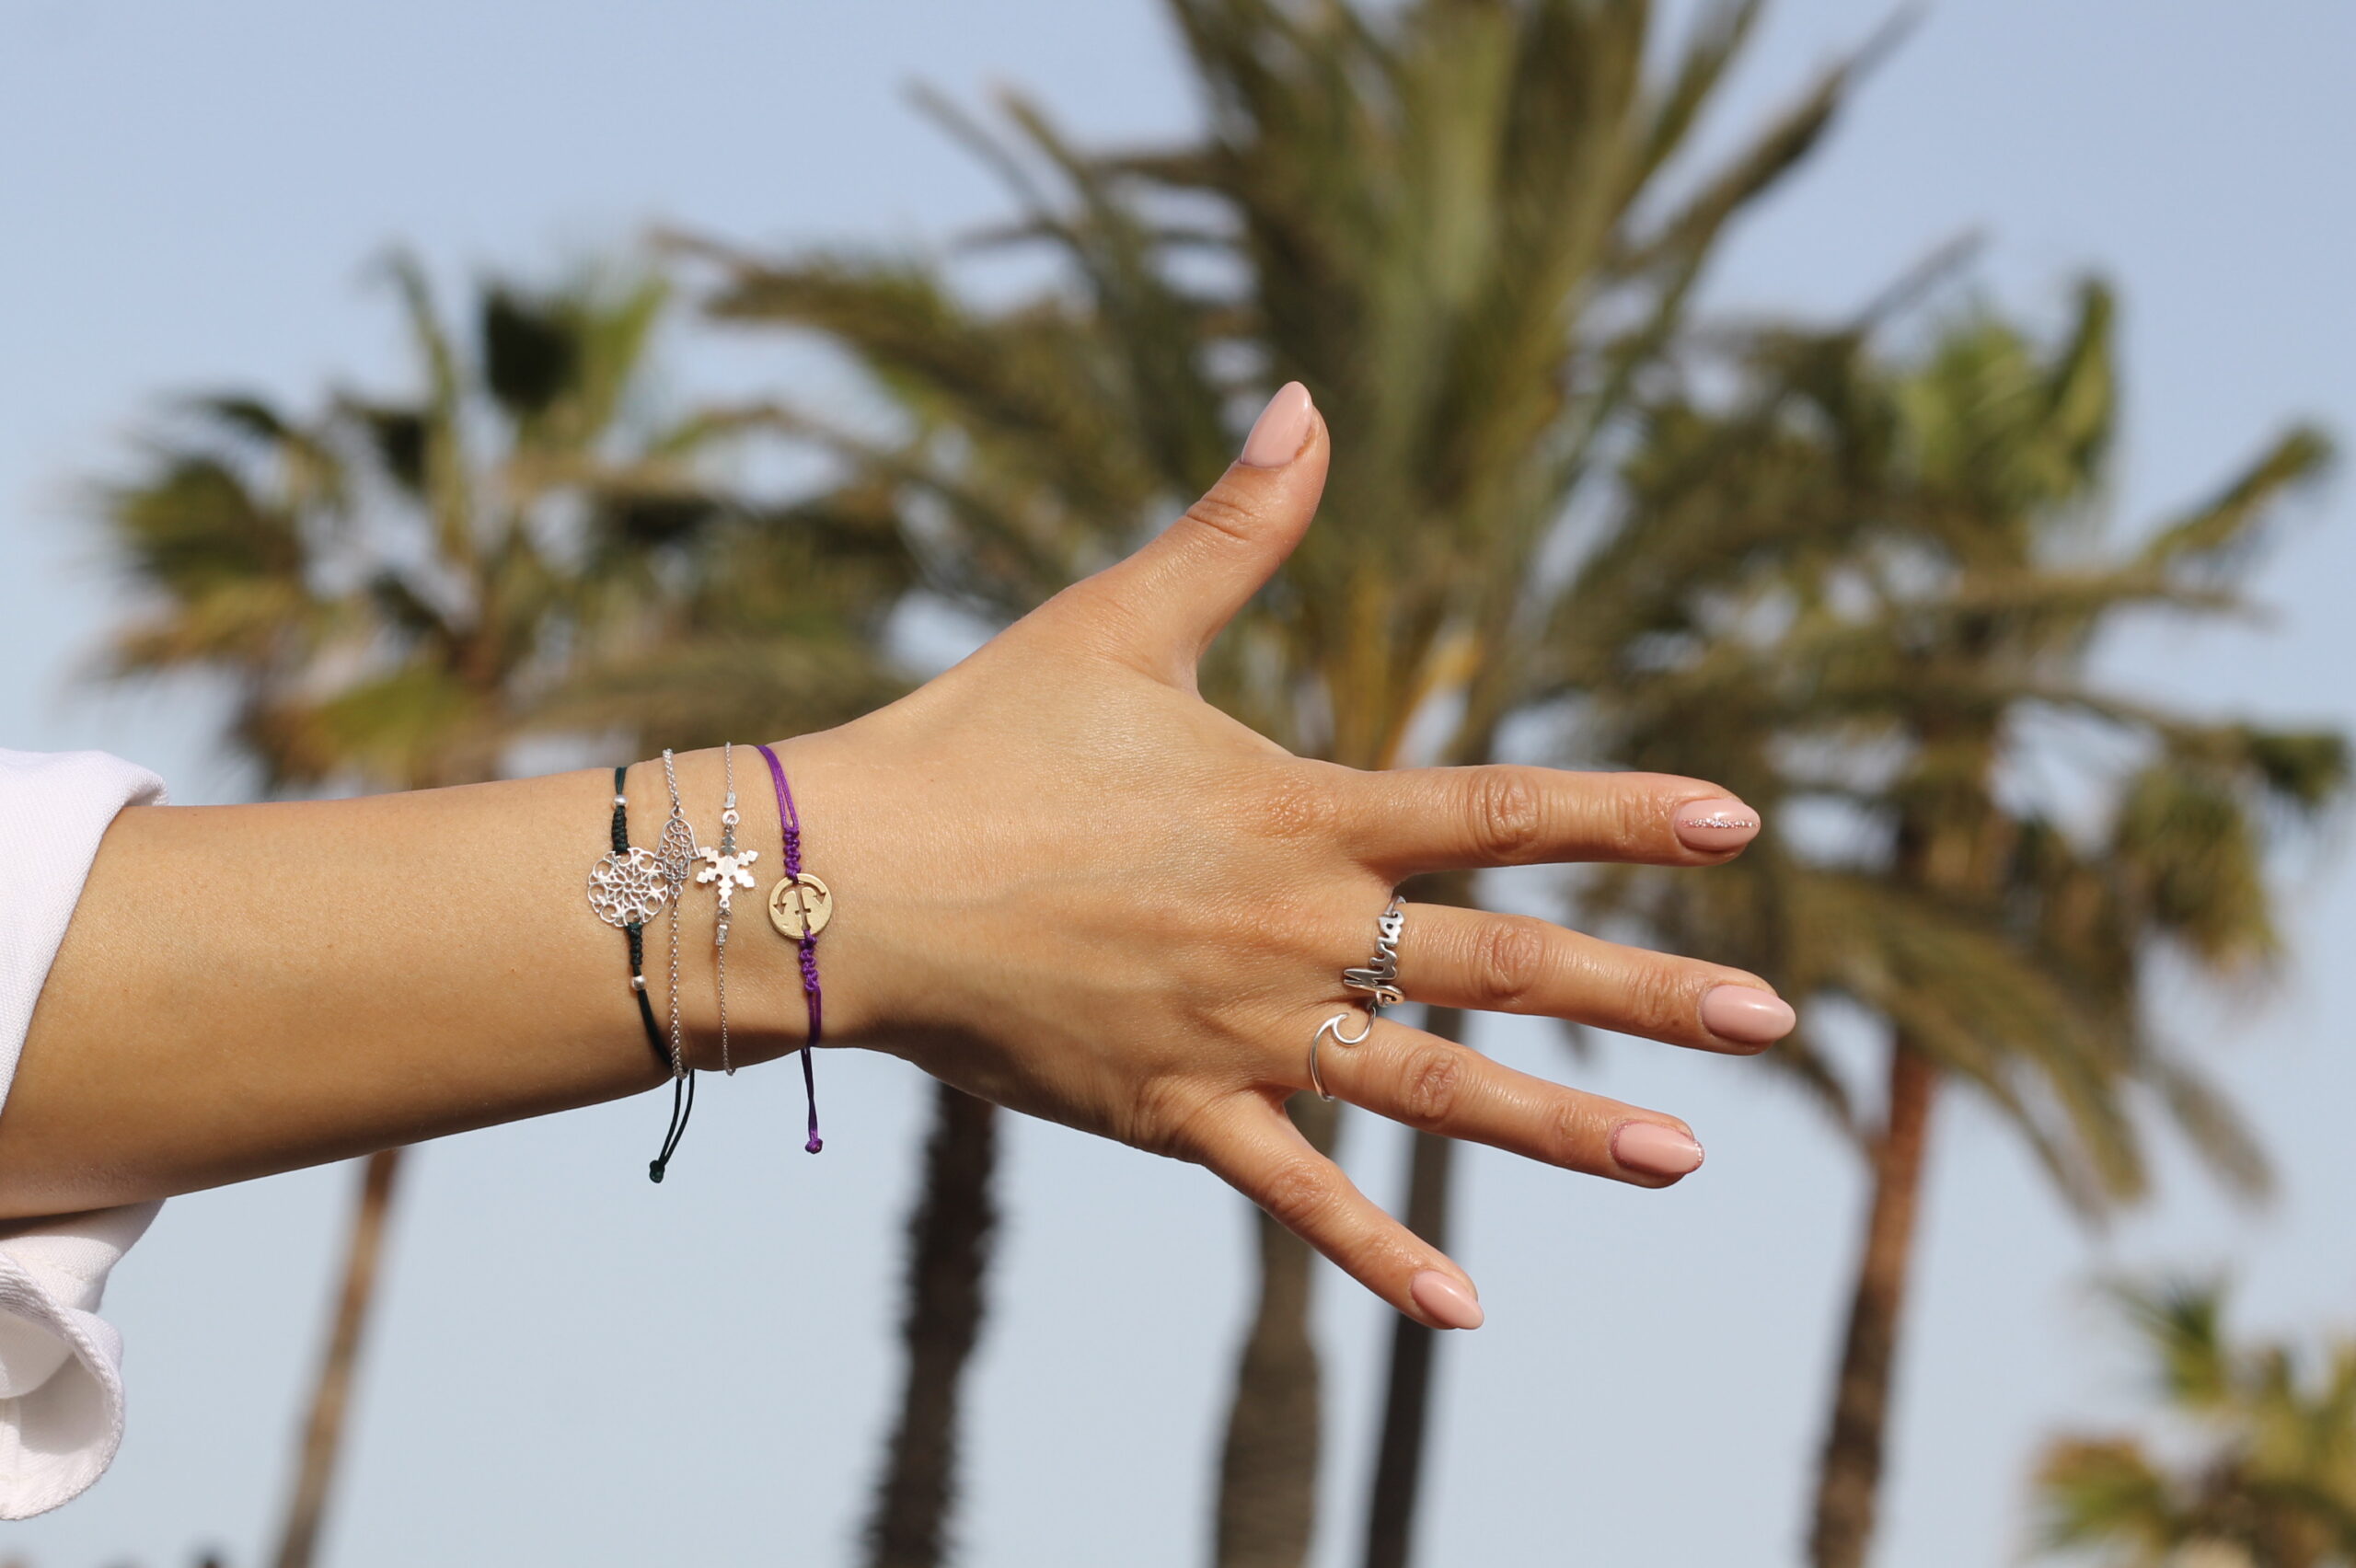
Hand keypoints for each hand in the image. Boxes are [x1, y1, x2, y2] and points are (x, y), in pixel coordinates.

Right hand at [776, 384, 1793, 1329]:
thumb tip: (1307, 397)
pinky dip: (1377, 1253)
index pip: (1500, 810)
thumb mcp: (1118, 618)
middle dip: (1645, 994)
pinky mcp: (1174, 1112)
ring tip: (1680, 1160)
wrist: (852, 875)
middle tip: (1770, 1022)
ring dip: (1562, 1127)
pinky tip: (1466, 1311)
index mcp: (1298, 812)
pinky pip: (1295, 1194)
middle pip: (1502, 963)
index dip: (1627, 817)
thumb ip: (1234, 526)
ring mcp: (1242, 1031)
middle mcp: (1295, 929)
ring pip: (1432, 1091)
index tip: (1743, 827)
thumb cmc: (982, 736)